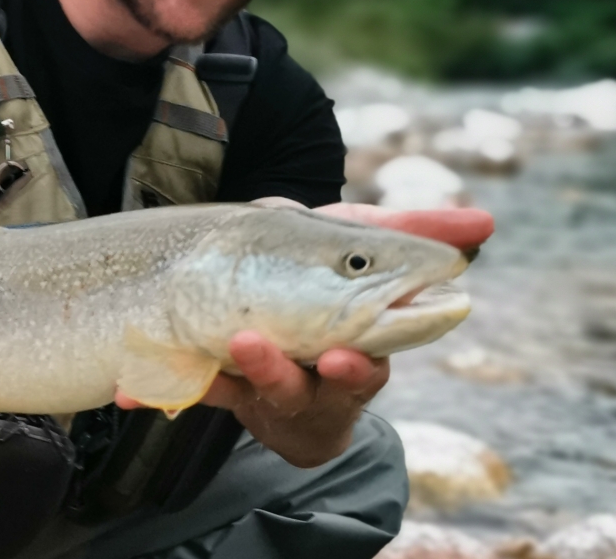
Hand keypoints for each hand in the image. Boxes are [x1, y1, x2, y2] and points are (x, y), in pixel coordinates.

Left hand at [119, 199, 494, 466]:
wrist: (270, 307)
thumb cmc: (326, 280)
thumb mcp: (362, 248)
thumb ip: (414, 234)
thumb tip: (485, 225)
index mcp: (356, 349)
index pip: (365, 363)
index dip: (356, 365)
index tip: (346, 354)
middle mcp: (314, 378)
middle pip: (304, 388)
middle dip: (283, 372)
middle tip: (257, 347)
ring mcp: (265, 386)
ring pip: (250, 390)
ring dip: (231, 371)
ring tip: (215, 345)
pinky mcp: (218, 384)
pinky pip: (189, 387)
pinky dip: (163, 384)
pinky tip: (130, 387)